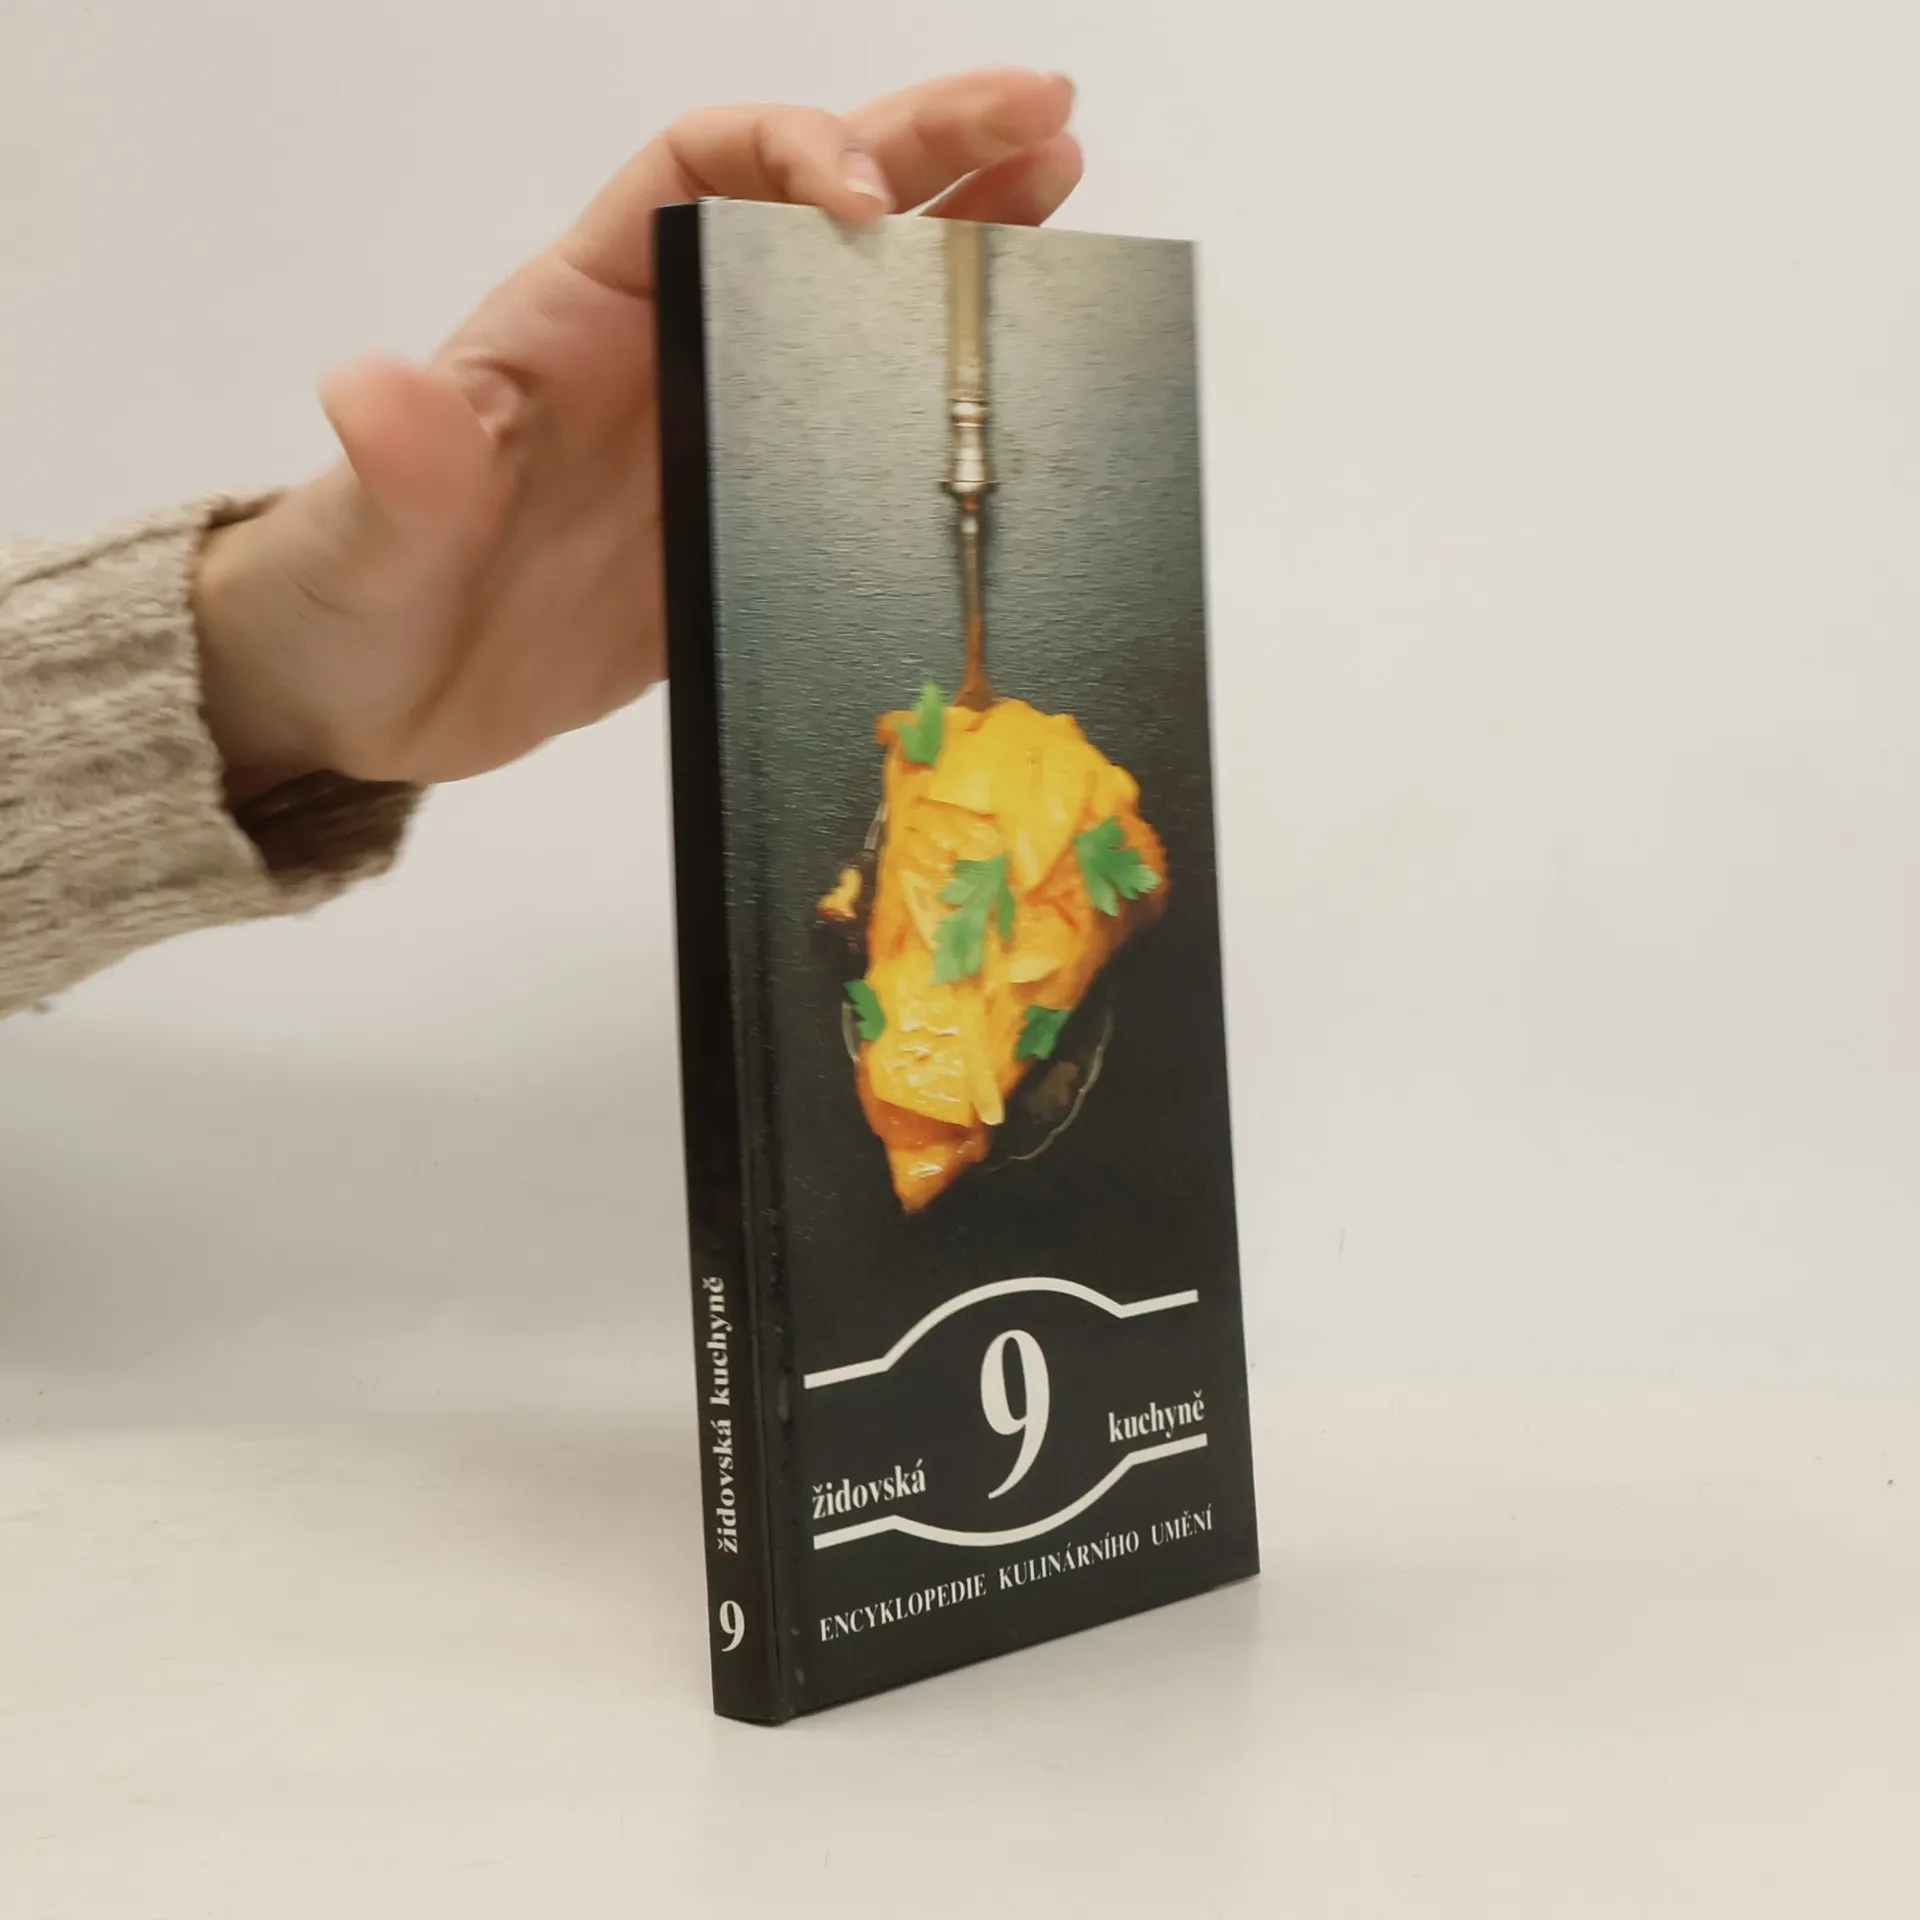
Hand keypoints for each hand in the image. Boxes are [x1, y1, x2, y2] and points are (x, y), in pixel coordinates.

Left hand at [192, 67, 1081, 799]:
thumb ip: (400, 470)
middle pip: (808, 201)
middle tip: (1042, 113)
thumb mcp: (371, 536)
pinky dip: (938, 383)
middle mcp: (665, 344)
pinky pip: (862, 427)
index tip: (861, 203)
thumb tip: (383, 391)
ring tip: (1058, 184)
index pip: (696, 168)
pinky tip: (1005, 363)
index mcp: (580, 310)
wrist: (385, 696)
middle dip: (926, 148)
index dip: (789, 152)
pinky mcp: (750, 510)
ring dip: (957, 237)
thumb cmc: (360, 593)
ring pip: (853, 299)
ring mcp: (718, 425)